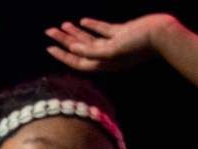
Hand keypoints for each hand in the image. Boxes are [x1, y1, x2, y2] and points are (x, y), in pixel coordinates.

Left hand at [46, 15, 174, 71]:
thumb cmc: (137, 45)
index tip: (49, 47)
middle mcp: (105, 56)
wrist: (161, 34)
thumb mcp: (112, 51)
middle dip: (64, 40)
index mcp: (102, 64)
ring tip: (62, 25)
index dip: (62, 55)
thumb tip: (73, 49)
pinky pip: (102, 30)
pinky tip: (82, 21)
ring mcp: (113, 44)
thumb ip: (91, 52)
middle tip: (49, 31)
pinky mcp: (121, 33)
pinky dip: (92, 26)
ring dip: (75, 32)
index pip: (76, 61)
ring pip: (89, 39)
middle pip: (79, 48)